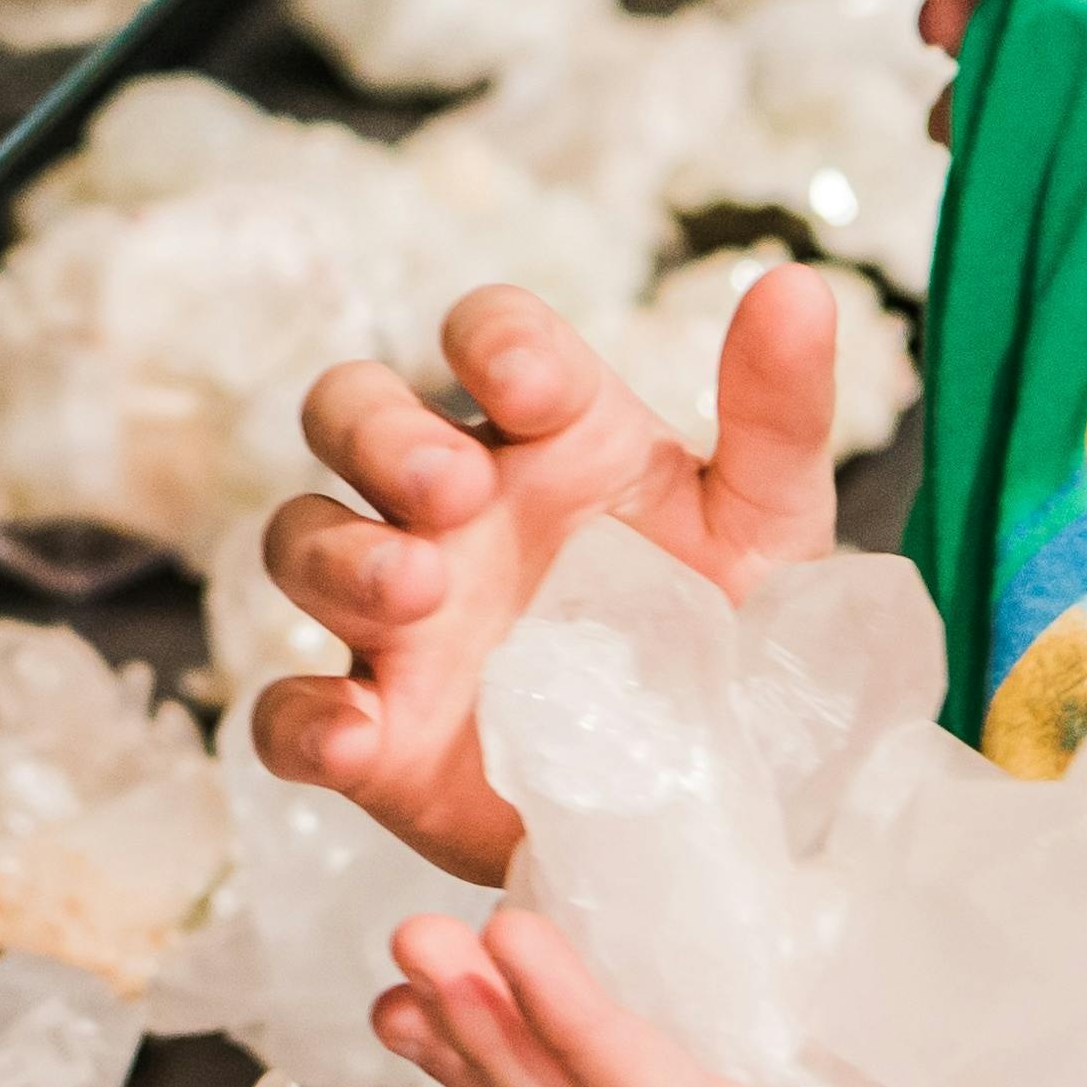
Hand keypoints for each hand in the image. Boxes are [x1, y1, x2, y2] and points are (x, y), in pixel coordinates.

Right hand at [246, 272, 848, 882]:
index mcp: (549, 433)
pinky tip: (356, 738)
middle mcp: (453, 506)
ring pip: (301, 539)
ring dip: (340, 555)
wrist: (724, 801)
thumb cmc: (731, 633)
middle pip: (351, 409)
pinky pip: (288, 714)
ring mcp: (401, 619)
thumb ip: (777, 412)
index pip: (489, 334)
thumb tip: (798, 285)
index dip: (493, 341)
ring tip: (417, 592)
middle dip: (378, 430)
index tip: (532, 387)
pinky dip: (304, 721)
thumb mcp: (769, 524)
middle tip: (450, 488)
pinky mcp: (378, 736)